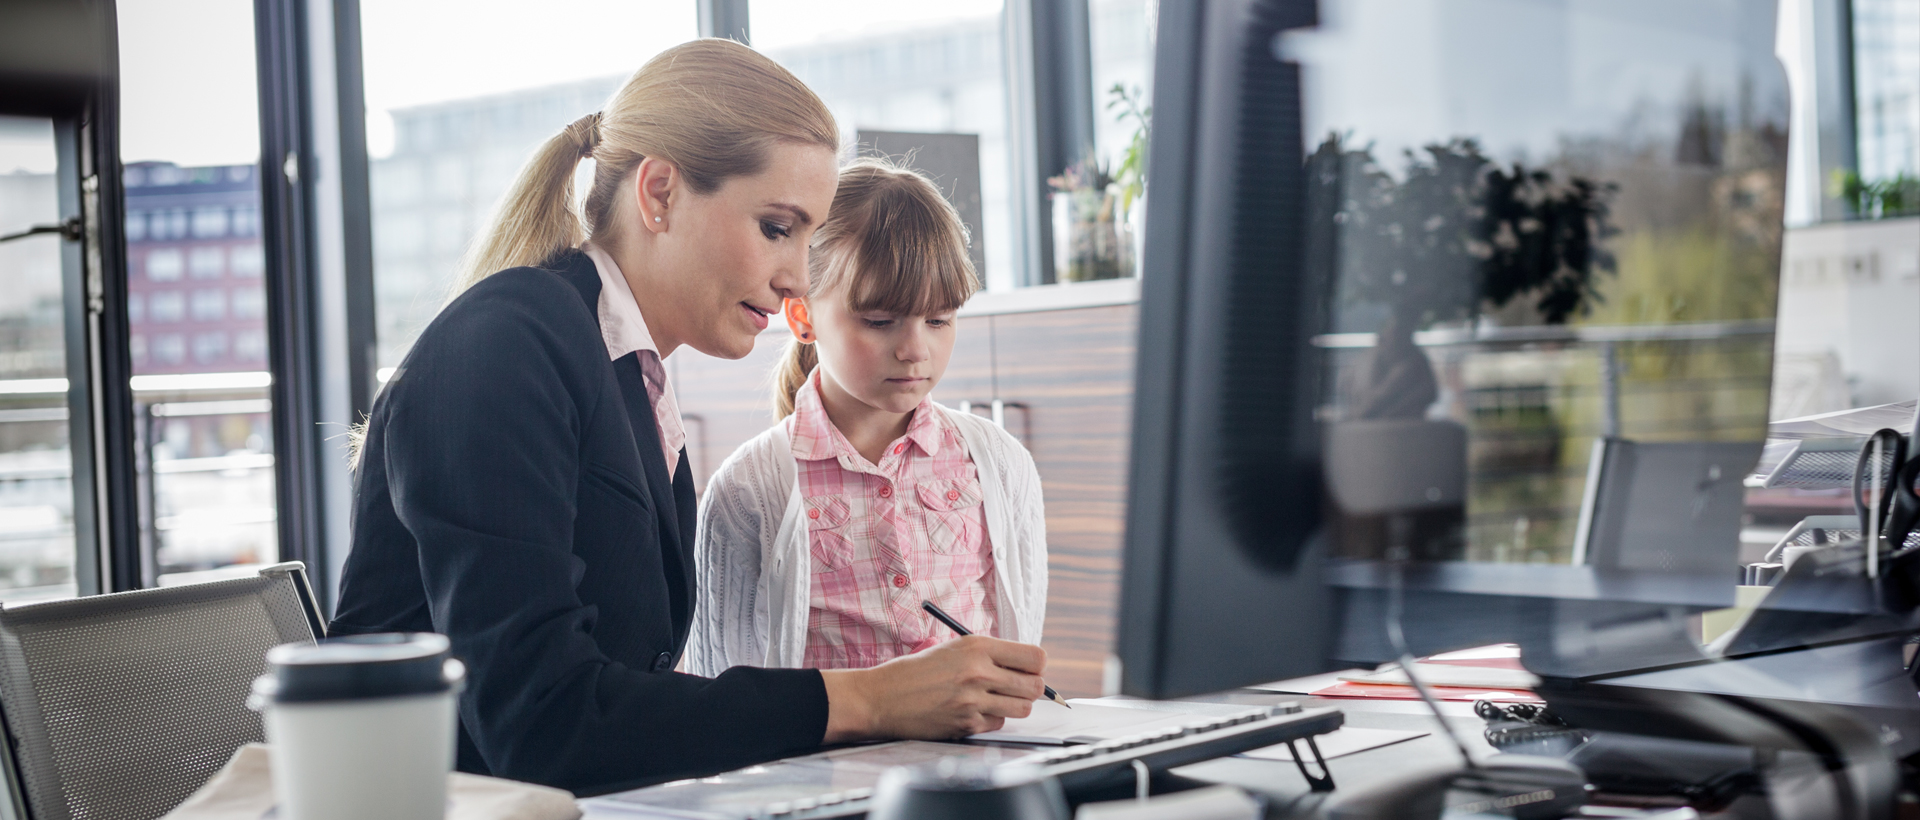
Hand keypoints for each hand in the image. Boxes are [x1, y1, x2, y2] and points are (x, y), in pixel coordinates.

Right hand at [820, 635, 1046, 742]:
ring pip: (1022, 708)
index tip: (1029, 669)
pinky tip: (971, 711)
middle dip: (1030, 688)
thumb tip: (1025, 666)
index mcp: (977, 646)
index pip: (1035, 657)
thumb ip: (988, 654)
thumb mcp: (953, 648)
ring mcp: (973, 700)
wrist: (881, 697)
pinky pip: (998, 724)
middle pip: (1035, 685)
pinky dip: (990, 719)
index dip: (1036, 665)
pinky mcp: (966, 724)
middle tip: (1016, 687)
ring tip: (995, 699)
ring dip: (1013, 705)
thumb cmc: (914, 671)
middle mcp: (979, 671)